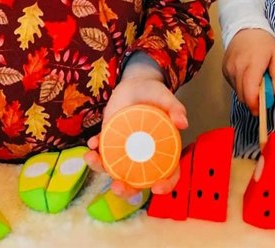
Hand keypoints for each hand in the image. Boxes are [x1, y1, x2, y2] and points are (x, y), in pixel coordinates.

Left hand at [84, 58, 186, 197]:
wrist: (136, 84)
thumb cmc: (155, 94)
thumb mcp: (166, 98)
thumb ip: (176, 108)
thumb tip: (183, 123)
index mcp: (163, 150)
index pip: (169, 173)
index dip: (166, 184)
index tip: (157, 188)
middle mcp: (143, 156)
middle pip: (137, 180)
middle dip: (126, 189)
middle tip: (117, 186)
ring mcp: (125, 150)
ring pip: (114, 168)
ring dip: (100, 168)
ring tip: (92, 158)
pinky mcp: (110, 141)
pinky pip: (101, 150)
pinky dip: (94, 150)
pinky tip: (92, 143)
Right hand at [222, 28, 274, 115]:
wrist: (245, 28)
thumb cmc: (264, 43)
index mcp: (252, 64)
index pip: (249, 92)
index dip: (255, 105)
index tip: (261, 110)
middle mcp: (237, 67)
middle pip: (242, 95)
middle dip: (253, 101)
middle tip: (263, 96)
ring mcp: (228, 69)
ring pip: (237, 91)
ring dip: (247, 92)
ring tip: (255, 81)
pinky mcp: (224, 69)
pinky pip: (233, 85)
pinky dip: (241, 85)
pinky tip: (246, 76)